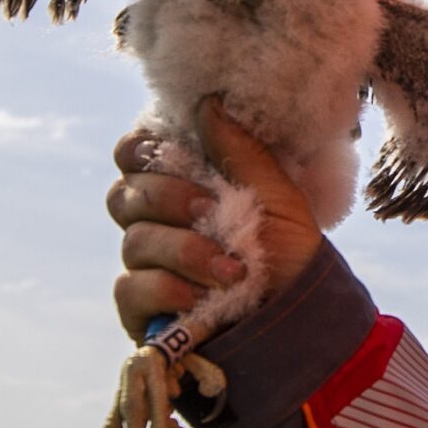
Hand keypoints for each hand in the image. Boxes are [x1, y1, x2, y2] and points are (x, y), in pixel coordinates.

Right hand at [107, 97, 323, 340]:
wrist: (302, 326)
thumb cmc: (293, 259)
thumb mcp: (279, 199)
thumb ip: (243, 152)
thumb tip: (207, 101)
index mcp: (186, 187)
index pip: (134, 155)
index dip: (142, 148)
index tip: (173, 151)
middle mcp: (159, 224)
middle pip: (124, 194)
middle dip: (169, 198)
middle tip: (210, 211)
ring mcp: (148, 268)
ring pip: (133, 241)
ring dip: (185, 252)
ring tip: (232, 270)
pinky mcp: (142, 312)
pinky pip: (130, 288)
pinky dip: (166, 289)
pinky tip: (199, 297)